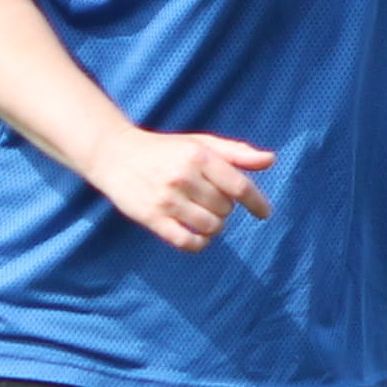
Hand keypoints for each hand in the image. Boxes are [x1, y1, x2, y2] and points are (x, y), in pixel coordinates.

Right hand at [89, 127, 274, 251]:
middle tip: (210, 200)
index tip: (264, 213)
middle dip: (225, 208)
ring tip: (203, 216)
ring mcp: (167, 199)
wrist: (115, 155)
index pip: (239, 186)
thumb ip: (236, 153)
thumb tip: (270, 160)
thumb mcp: (200, 143)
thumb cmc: (165, 150)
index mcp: (198, 156)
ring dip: (214, 226)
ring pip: (210, 227)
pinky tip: (197, 236)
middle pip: (225, 208)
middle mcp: (183, 176)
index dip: (257, 202)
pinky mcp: (151, 217)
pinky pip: (187, 242)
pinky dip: (199, 243)